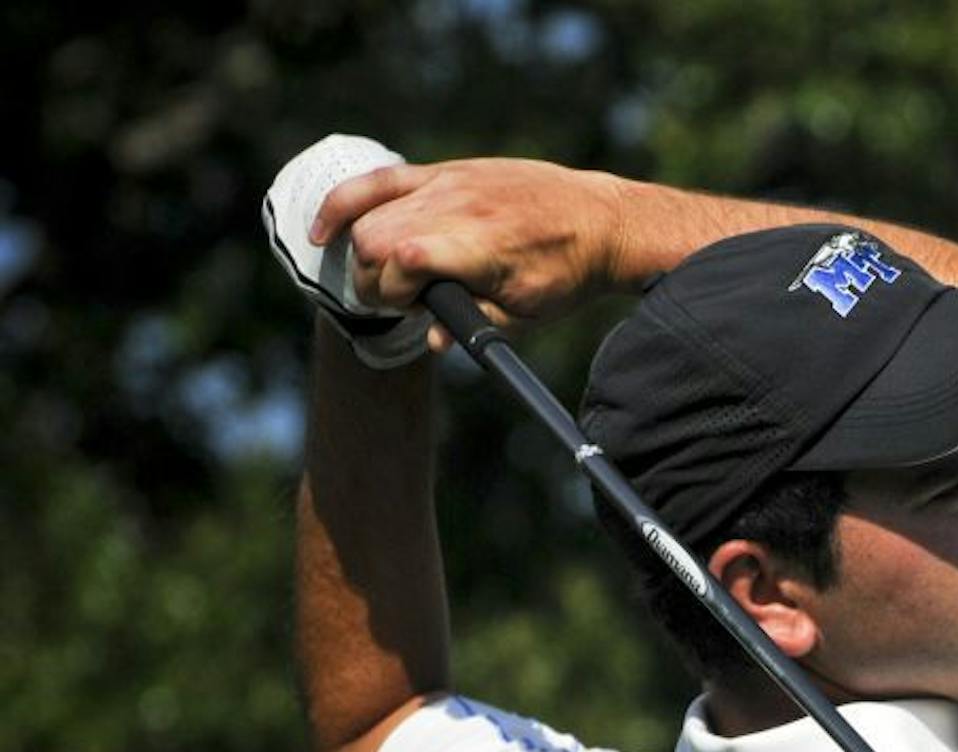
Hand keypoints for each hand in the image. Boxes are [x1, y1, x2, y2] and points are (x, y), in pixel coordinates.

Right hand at [310, 152, 629, 350]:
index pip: (399, 262)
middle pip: (373, 241)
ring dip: (362, 253)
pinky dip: (345, 203)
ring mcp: (447, 183)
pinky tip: (325, 230)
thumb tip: (430, 342)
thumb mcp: (526, 314)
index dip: (392, 295)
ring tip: (382, 279)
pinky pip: (380, 181)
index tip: (409, 313)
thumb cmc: (568, 272)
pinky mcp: (445, 172)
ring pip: (369, 215)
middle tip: (397, 303)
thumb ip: (473, 326)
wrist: (601, 221)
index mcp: (476, 244)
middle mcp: (456, 207)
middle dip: (372, 281)